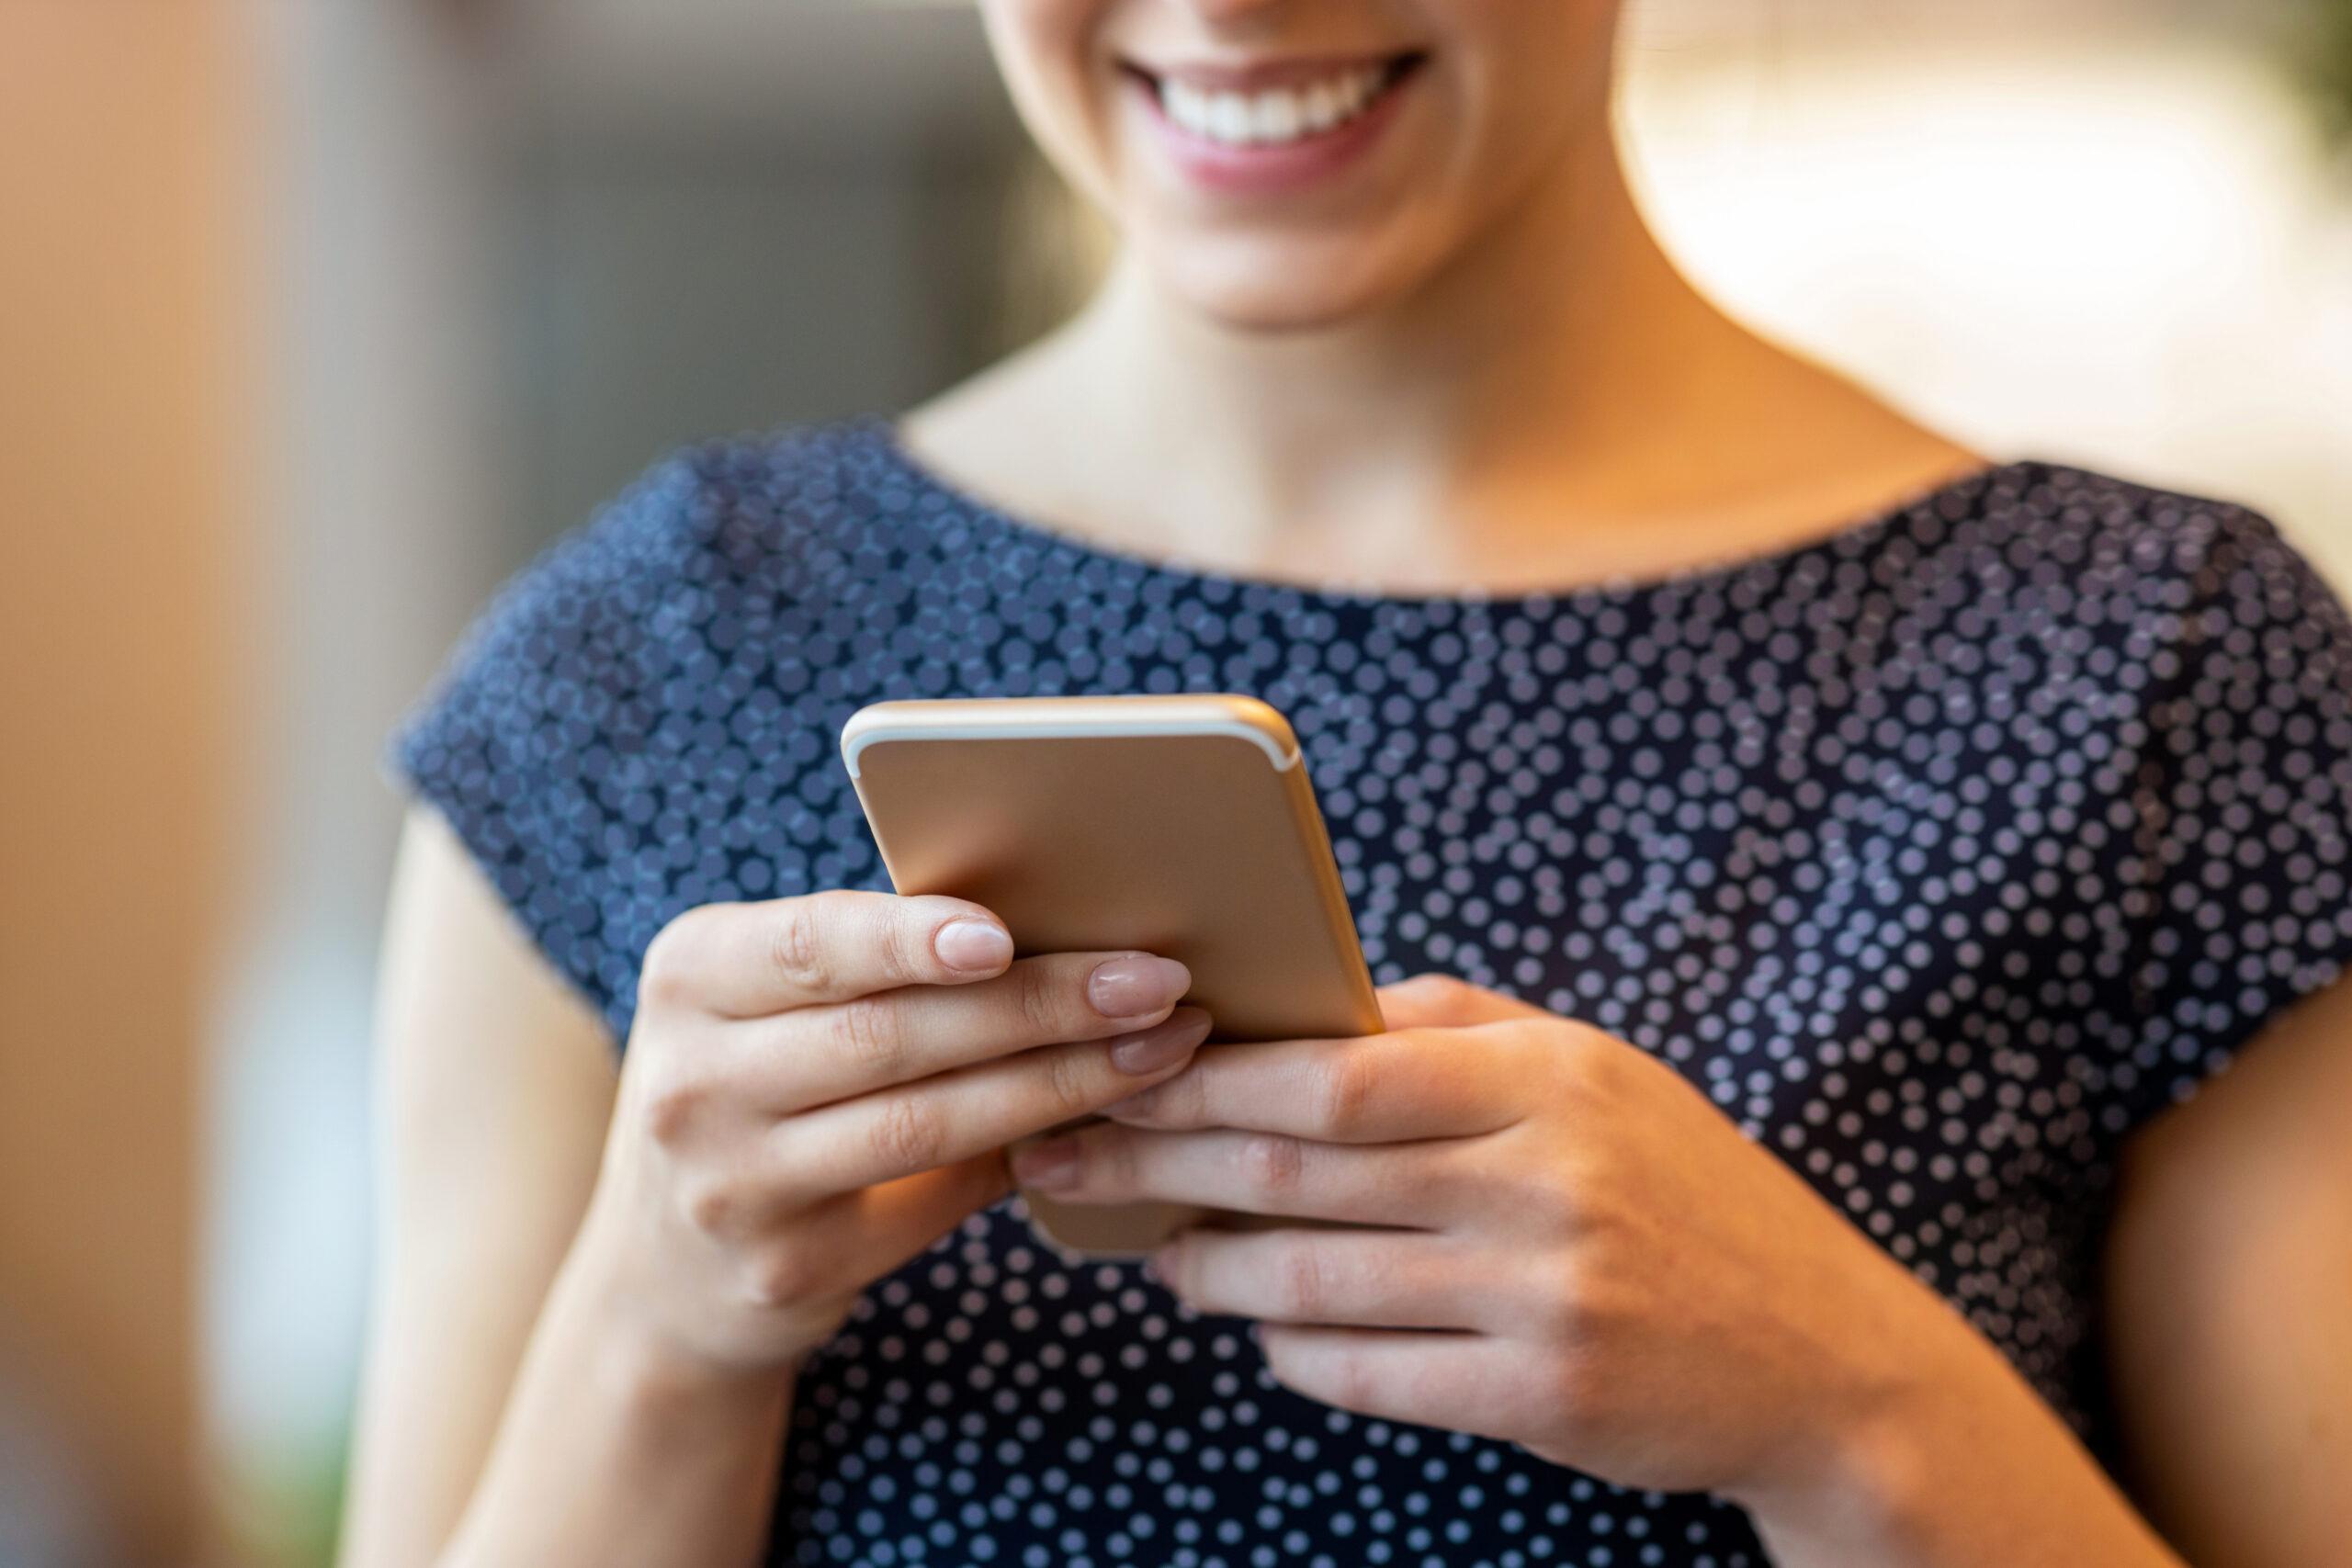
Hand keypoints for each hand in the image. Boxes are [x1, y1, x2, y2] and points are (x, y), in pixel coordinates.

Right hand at [566, 889, 1213, 1380]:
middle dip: (1040, 1004)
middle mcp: (691, 1081)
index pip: (813, 945)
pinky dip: (1029, 1154)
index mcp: (690, 974)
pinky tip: (1107, 1124)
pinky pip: (936, 1200)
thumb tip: (1064, 920)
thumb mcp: (766, 1007)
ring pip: (926, 1124)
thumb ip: (870, 965)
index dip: (911, 939)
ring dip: (1063, 1082)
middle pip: (891, 1036)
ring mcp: (732, 1187)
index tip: (1006, 934)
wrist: (671, 1268)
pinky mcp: (787, 1269)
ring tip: (1161, 1047)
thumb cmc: (763, 1085)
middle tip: (1154, 982)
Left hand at [1008, 972, 1976, 1506]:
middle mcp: (1546, 1177)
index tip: (1116, 1066)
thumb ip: (1457, 1028)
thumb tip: (1303, 1008)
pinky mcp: (1542, 1396)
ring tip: (1156, 1253)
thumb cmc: (1682, 1192)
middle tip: (1068, 1156)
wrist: (1825, 1357)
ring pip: (1314, 1280)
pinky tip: (1261, 1326)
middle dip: (1159, 1160)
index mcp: (1548, 1076)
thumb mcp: (1595, 1077)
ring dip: (1209, 1268)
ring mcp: (1545, 1293)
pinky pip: (1364, 1373)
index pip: (1336, 1066)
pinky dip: (1291, 1348)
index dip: (1207, 1071)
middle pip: (1299, 1165)